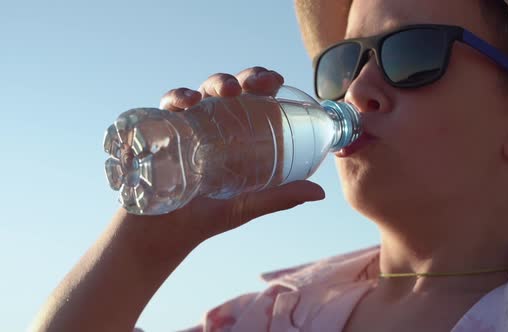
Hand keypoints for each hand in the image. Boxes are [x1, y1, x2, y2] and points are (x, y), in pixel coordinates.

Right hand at [156, 67, 324, 245]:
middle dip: (244, 78)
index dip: (265, 82)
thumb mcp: (247, 206)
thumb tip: (320, 192)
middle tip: (255, 84)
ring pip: (202, 91)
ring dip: (216, 83)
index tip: (276, 81)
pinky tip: (187, 104)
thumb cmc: (206, 218)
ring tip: (227, 91)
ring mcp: (187, 125)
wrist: (161, 235)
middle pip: (231, 89)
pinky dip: (177, 97)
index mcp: (237, 135)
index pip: (254, 99)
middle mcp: (213, 125)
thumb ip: (280, 197)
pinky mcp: (161, 130)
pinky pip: (168, 106)